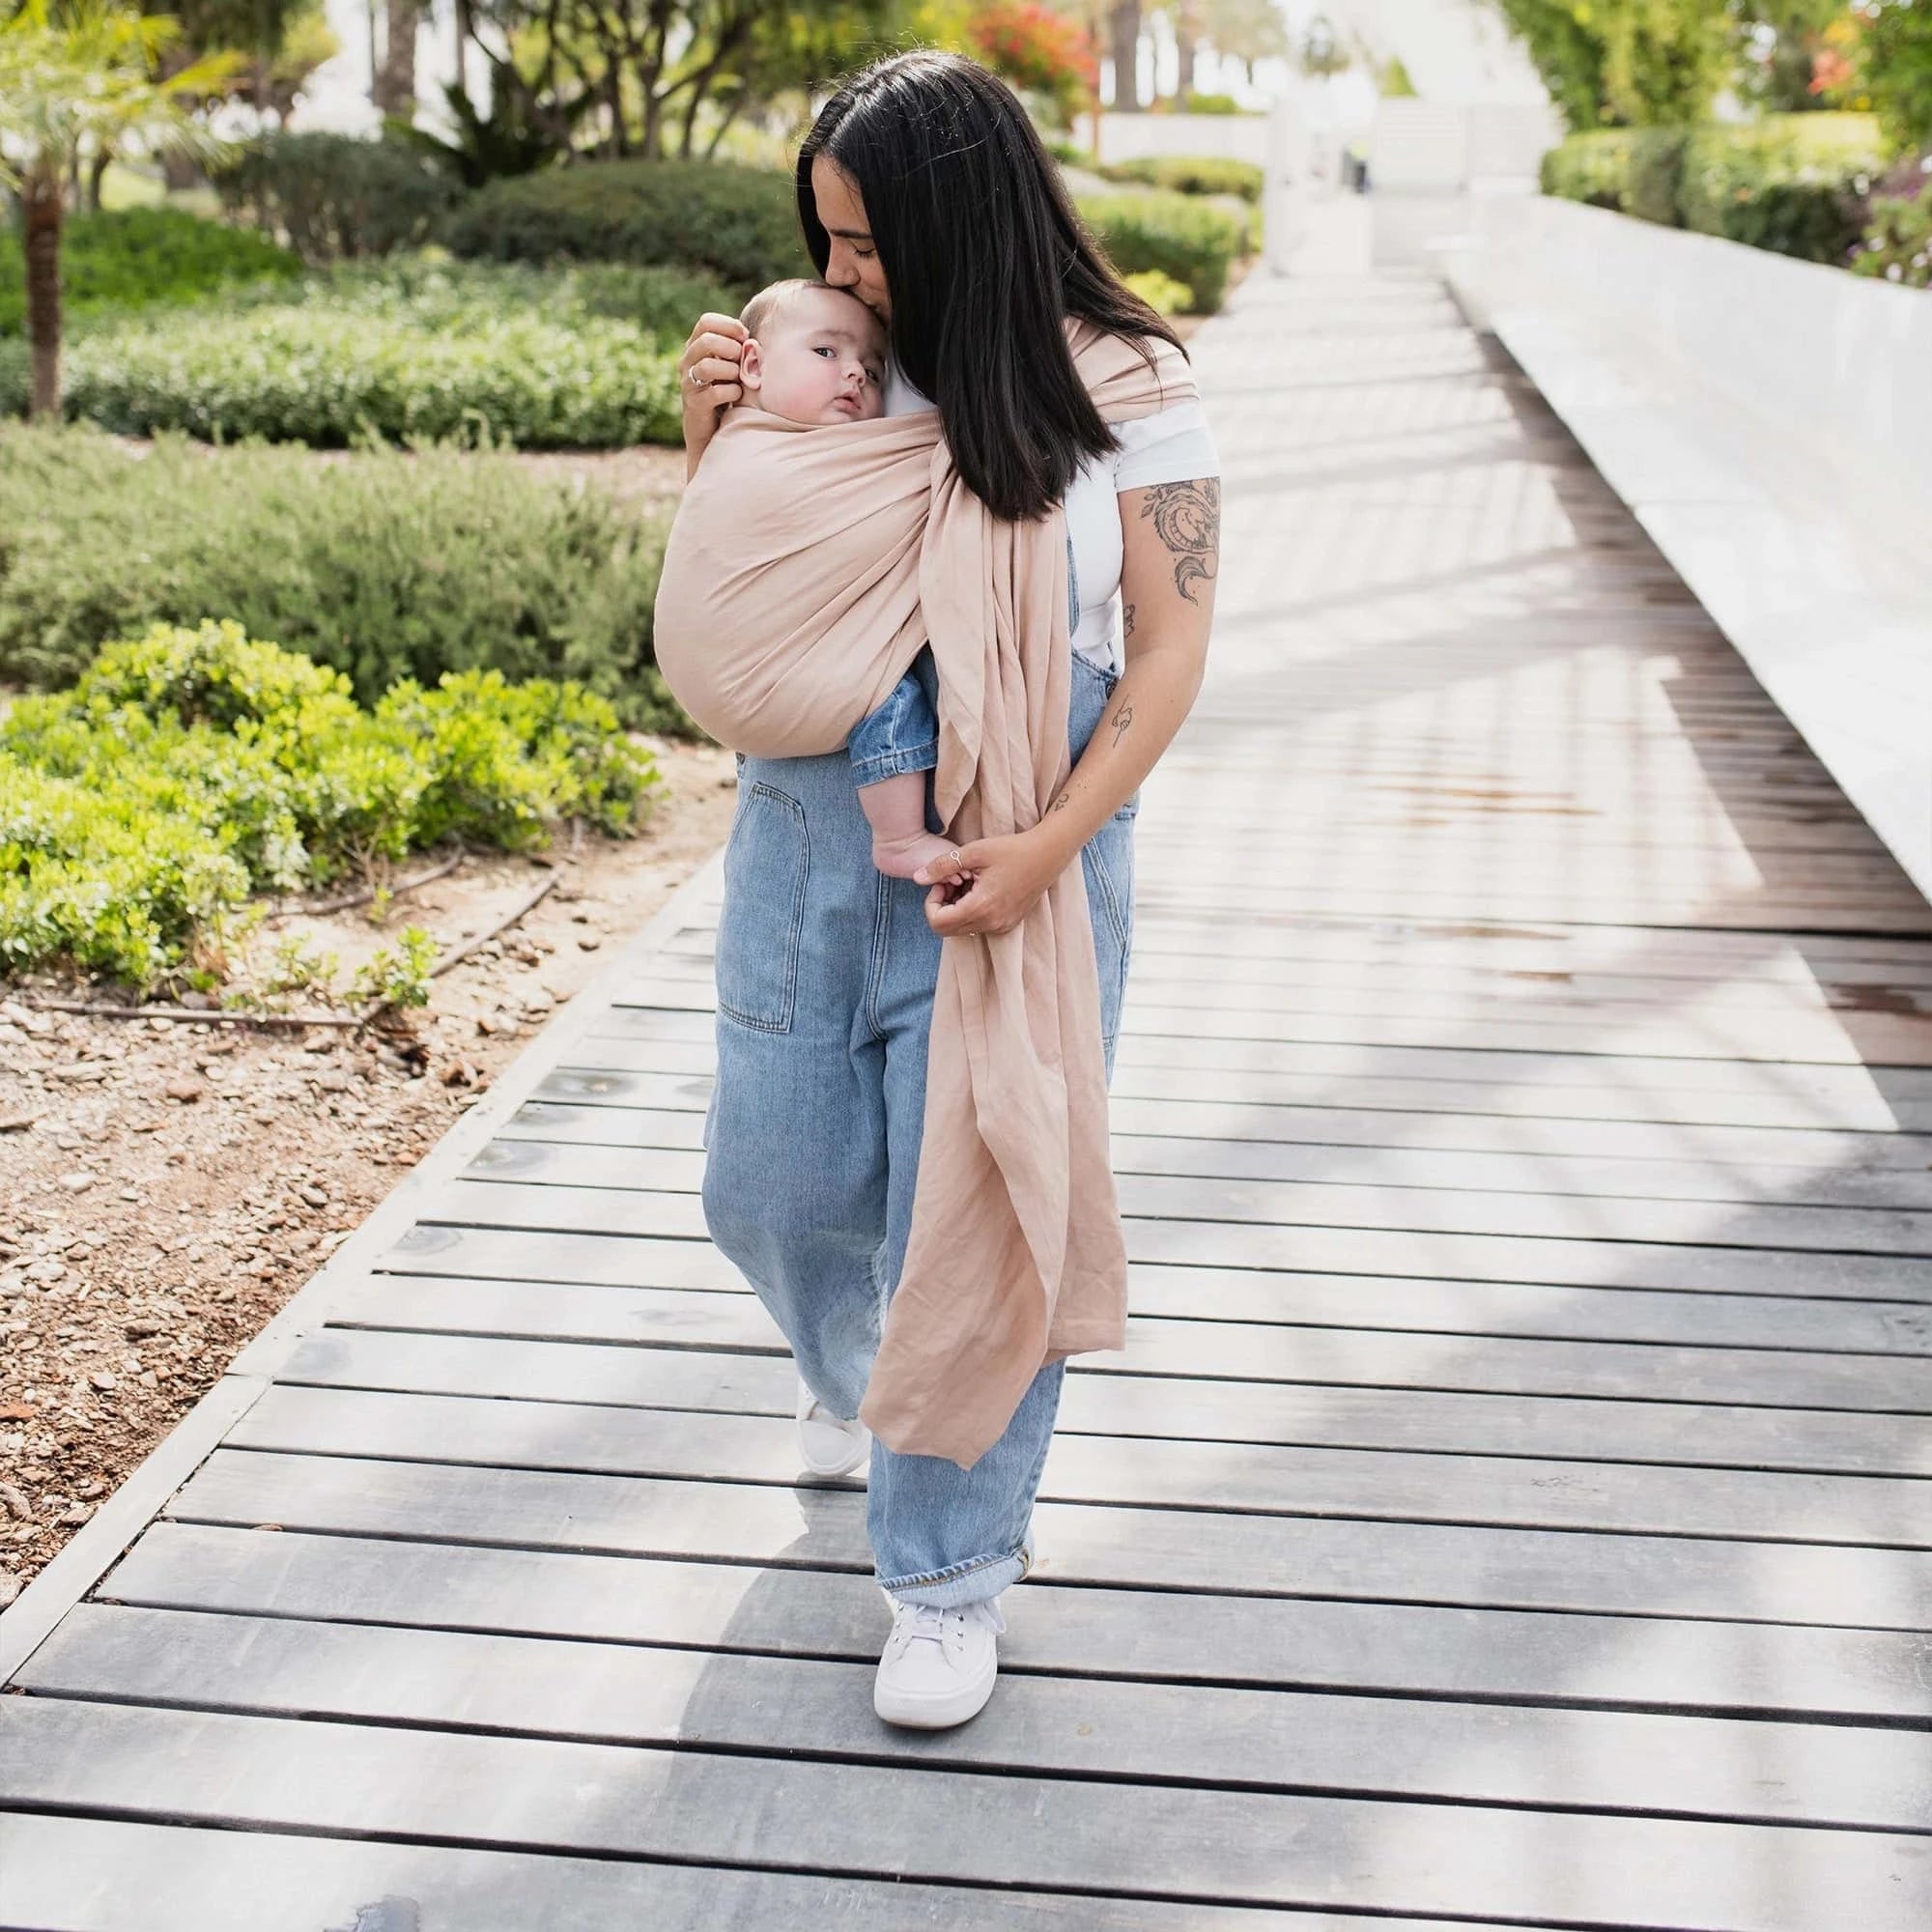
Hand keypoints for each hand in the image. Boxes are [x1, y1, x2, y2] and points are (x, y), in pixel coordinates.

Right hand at [679, 312, 746, 464]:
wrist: (708, 428)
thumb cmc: (724, 391)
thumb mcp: (729, 365)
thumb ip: (736, 349)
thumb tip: (752, 340)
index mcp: (695, 347)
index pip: (705, 322)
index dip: (728, 325)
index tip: (745, 336)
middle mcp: (687, 361)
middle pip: (706, 341)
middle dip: (731, 348)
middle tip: (742, 360)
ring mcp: (688, 383)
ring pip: (707, 366)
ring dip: (731, 370)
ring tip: (739, 378)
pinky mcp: (695, 404)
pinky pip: (715, 393)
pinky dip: (732, 392)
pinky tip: (738, 394)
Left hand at [915, 830, 1066, 938]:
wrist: (1048, 854)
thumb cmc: (1012, 849)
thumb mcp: (973, 852)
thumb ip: (942, 866)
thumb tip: (917, 878)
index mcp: (981, 907)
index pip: (938, 922)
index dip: (932, 902)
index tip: (943, 881)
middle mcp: (991, 923)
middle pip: (947, 929)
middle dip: (942, 906)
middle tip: (953, 881)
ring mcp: (1001, 926)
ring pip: (963, 928)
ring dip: (957, 908)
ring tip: (968, 882)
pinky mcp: (1008, 923)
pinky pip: (979, 925)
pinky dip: (972, 910)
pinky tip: (981, 888)